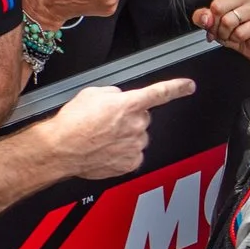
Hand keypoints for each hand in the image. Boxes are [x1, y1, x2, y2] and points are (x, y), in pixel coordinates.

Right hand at [39, 76, 196, 177]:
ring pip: (139, 136)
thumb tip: (120, 99)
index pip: (160, 93)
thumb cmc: (72, 123)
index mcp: (129, 104)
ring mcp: (135, 145)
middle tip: (108, 122)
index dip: (177, 88)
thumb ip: (114, 94)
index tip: (188, 86)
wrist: (61, 149)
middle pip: (143, 117)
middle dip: (130, 118)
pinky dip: (123, 151)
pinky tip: (107, 149)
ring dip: (127, 135)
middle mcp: (136, 125)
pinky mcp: (131, 162)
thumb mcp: (92, 94)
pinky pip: (134, 153)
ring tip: (104, 137)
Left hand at [195, 0, 249, 66]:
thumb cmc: (234, 31)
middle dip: (215, 24)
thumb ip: (203, 18)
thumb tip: (206, 17)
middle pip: (218, 6)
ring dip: (226, 33)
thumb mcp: (212, 25)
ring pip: (228, 21)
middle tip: (222, 29)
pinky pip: (240, 31)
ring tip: (233, 34)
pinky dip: (236, 39)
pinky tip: (242, 37)